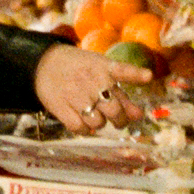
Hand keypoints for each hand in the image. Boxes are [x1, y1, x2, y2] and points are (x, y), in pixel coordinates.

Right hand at [34, 41, 151, 134]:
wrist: (45, 64)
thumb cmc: (81, 71)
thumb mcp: (101, 74)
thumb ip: (122, 95)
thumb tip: (139, 116)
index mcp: (104, 68)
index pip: (122, 70)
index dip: (136, 74)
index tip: (148, 76)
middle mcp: (91, 80)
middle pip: (114, 110)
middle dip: (119, 120)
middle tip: (116, 119)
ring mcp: (75, 94)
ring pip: (98, 122)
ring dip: (100, 123)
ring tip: (94, 114)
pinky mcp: (61, 106)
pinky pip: (80, 128)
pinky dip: (85, 129)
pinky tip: (83, 120)